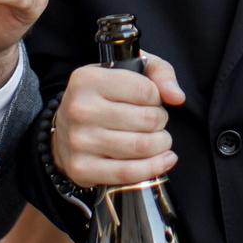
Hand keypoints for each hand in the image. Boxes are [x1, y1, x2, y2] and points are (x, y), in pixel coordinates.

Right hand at [53, 56, 183, 186]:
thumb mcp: (129, 70)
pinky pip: (129, 173)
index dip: (157, 98)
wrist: (65, 130)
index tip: (151, 101)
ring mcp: (79, 141)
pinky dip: (154, 167)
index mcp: (88, 80)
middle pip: (147, 120)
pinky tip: (164, 159)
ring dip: (161, 144)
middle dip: (161, 122)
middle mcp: (80, 110)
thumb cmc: (103, 97)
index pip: (146, 90)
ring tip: (158, 139)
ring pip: (142, 146)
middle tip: (155, 122)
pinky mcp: (82, 169)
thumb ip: (160, 73)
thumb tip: (177, 97)